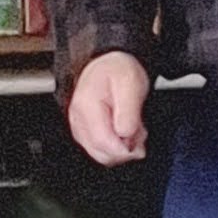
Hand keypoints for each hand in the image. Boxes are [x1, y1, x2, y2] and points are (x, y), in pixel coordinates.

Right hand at [68, 51, 150, 165]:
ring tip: (133, 129)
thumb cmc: (118, 70)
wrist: (109, 63)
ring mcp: (79, 126)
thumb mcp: (131, 83)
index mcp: (87, 105)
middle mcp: (78, 119)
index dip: (124, 149)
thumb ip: (129, 111)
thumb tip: (125, 135)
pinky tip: (124, 132)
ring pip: (100, 155)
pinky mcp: (84, 131)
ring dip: (121, 149)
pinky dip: (115, 147)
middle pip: (101, 153)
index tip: (140, 141)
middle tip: (139, 132)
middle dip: (125, 150)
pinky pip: (100, 150)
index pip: (103, 142)